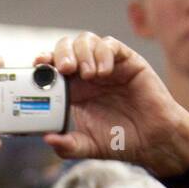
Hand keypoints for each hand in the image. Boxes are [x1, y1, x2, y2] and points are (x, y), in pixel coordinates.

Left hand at [38, 32, 188, 178]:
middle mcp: (87, 75)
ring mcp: (107, 66)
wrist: (151, 141)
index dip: (43, 63)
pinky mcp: (127, 62)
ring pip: (86, 40)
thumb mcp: (87, 147)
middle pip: (66, 47)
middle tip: (64, 70)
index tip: (37, 66)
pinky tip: (103, 73)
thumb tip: (47, 138)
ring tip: (87, 75)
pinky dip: (103, 53)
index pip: (52, 67)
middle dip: (61, 53)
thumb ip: (67, 145)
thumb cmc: (119, 141)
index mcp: (74, 90)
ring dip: (82, 53)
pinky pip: (111, 45)